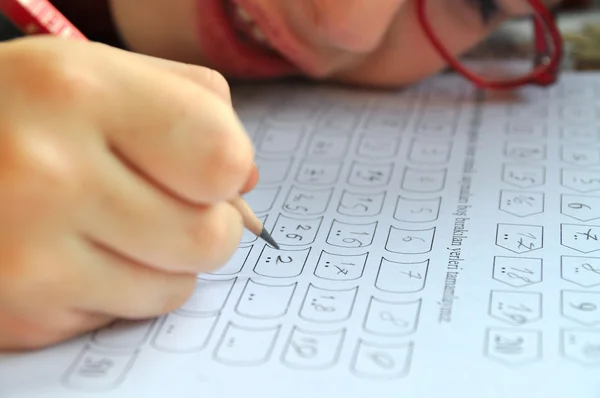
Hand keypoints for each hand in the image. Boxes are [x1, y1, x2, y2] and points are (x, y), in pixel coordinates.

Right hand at [0, 36, 255, 350]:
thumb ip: (191, 103)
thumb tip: (245, 180)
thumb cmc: (26, 110)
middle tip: (168, 203)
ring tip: (112, 225)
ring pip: (174, 289)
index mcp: (80, 94)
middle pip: (209, 237)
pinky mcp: (21, 313)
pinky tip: (73, 251)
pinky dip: (114, 289)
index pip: (222, 159)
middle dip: (207, 224)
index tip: (206, 168)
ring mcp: (29, 256)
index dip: (228, 169)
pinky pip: (121, 316)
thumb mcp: (99, 71)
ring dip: (163, 262)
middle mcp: (50, 175)